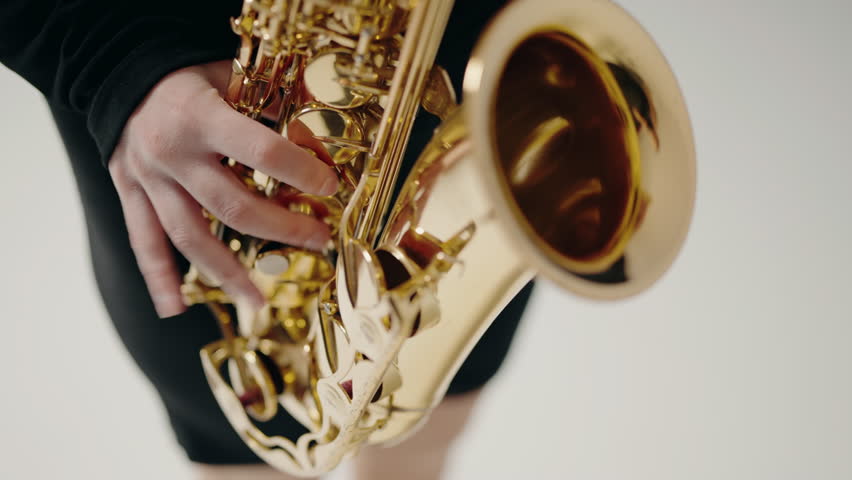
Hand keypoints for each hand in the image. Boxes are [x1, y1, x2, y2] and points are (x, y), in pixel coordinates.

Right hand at [108, 61, 337, 317]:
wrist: (119, 68)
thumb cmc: (188, 71)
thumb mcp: (233, 74)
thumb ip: (276, 108)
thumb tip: (320, 148)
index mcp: (202, 116)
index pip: (261, 152)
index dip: (300, 172)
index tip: (330, 186)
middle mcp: (172, 152)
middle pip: (232, 206)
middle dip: (281, 228)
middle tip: (318, 240)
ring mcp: (147, 178)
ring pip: (189, 236)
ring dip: (226, 272)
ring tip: (256, 301)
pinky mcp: (130, 192)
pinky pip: (143, 240)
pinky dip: (158, 277)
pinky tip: (174, 308)